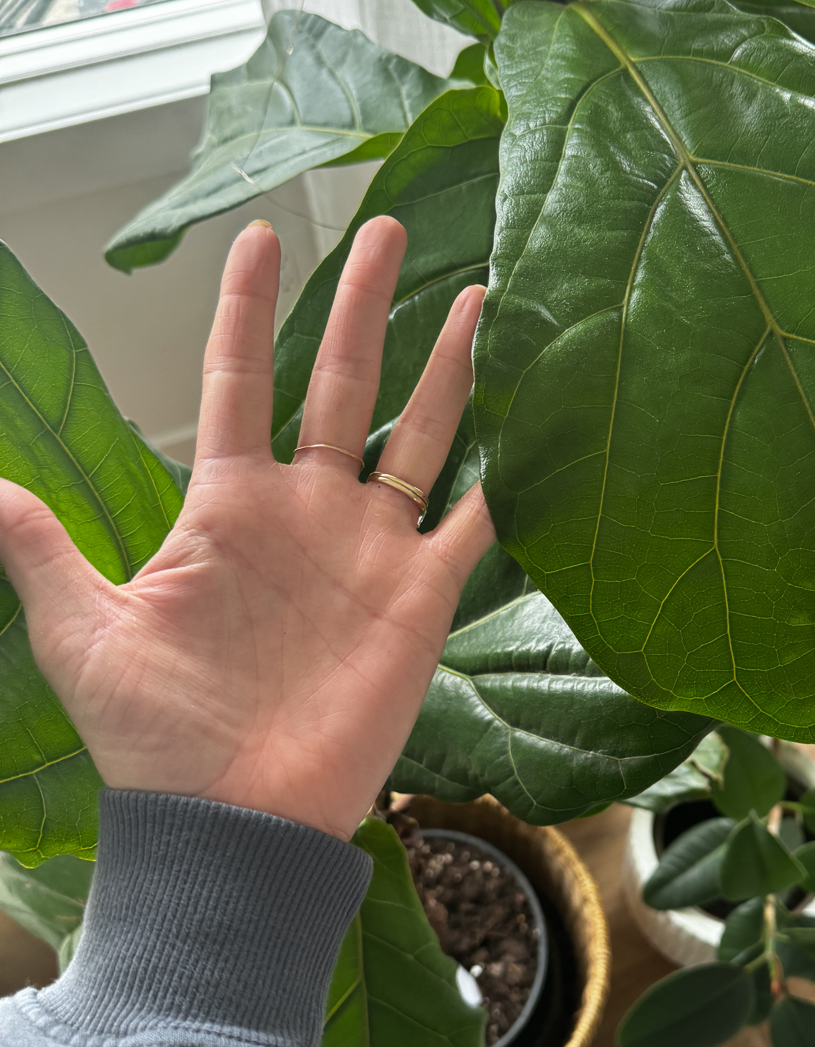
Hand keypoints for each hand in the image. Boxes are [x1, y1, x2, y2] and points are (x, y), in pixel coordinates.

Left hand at [0, 218, 493, 839]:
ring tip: (475, 294)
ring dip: (446, 366)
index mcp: (228, 506)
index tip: (260, 236)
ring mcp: (368, 551)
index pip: (241, 381)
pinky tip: (532, 424)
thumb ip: (42, 547)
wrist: (232, 818)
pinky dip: (500, 480)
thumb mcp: (82, 630)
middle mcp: (305, 512)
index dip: (249, 310)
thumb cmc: (153, 733)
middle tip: (391, 228)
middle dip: (364, 304)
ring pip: (416, 434)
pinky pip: (469, 525)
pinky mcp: (418, 599)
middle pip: (342, 382)